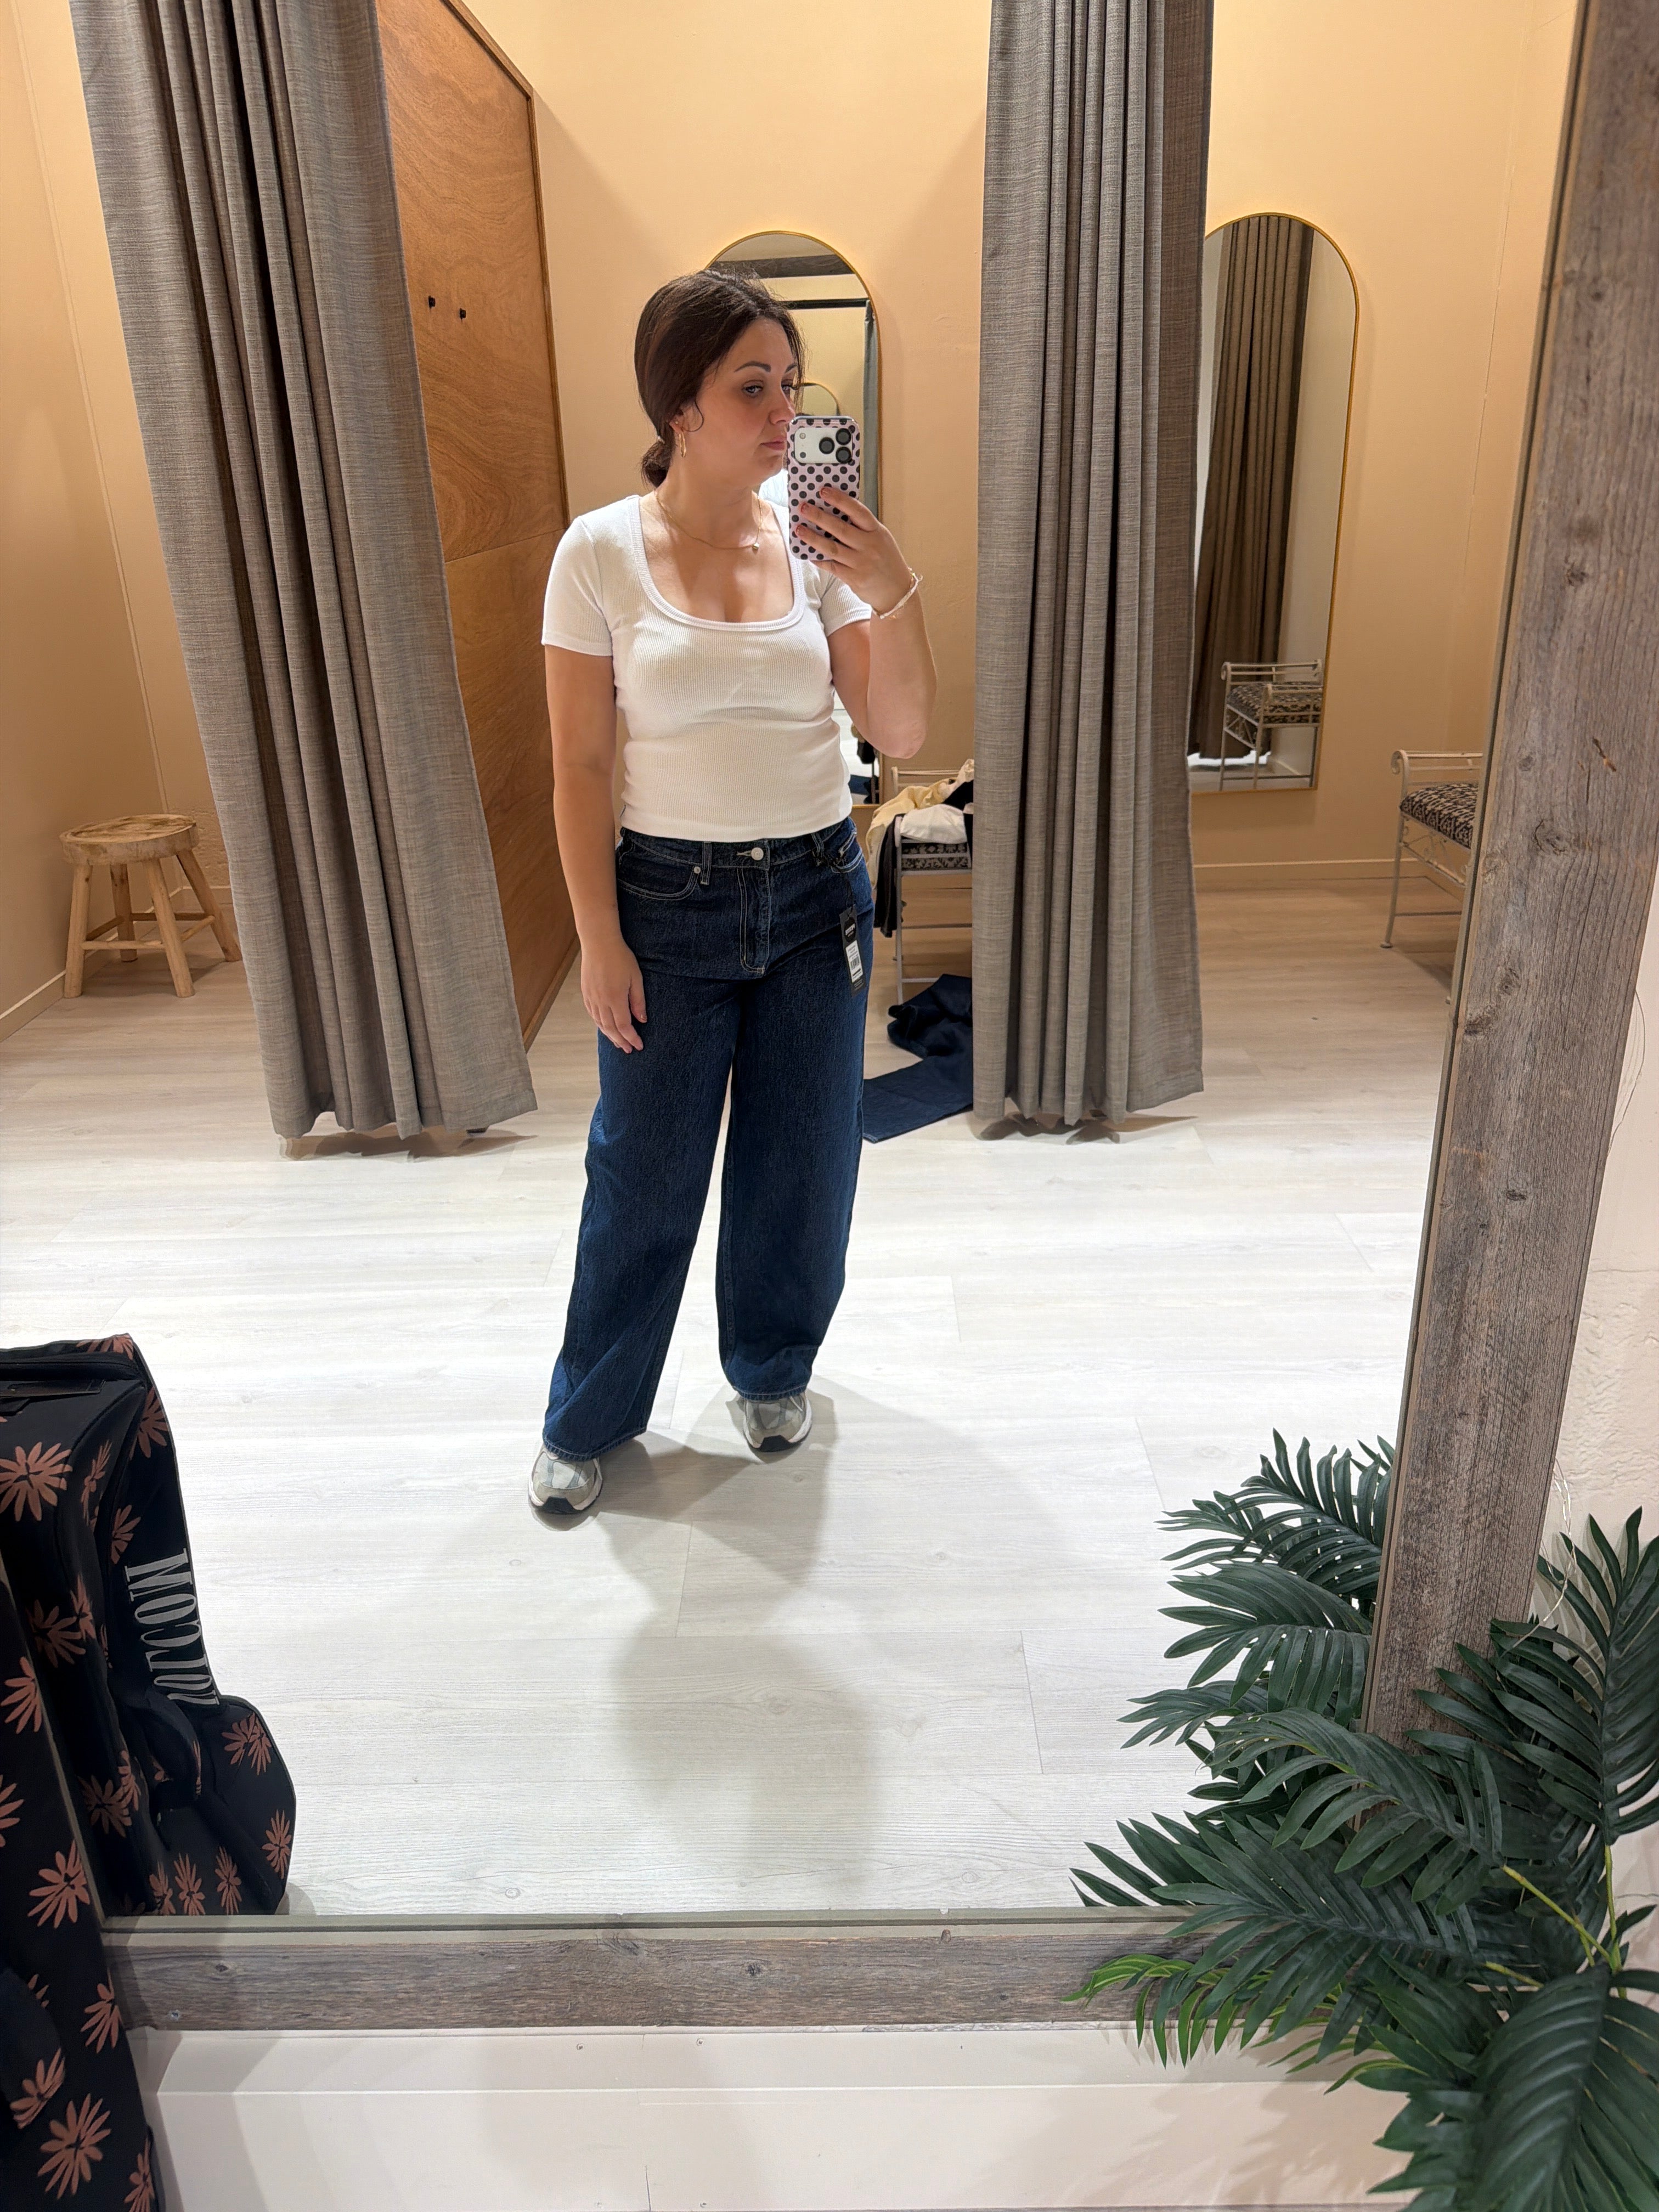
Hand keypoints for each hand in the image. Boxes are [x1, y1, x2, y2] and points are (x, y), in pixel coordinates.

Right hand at [581, 933, 646, 1052]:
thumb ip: (638, 1001)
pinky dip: (600, 1024)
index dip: (631, 1038)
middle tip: (629, 1050)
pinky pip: (593, 1014)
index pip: (624, 1026)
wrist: (599, 942)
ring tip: (619, 1043)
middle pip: (611, 1029)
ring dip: (610, 1035)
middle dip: (621, 1041)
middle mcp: (601, 1001)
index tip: (639, 1046)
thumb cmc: (620, 957)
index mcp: (615, 998)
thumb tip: (642, 1020)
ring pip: (600, 1023)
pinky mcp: (586, 993)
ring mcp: (591, 997)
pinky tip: (605, 1027)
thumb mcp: (636, 978)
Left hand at [795, 489, 914, 612]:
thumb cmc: (886, 561)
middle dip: (819, 516)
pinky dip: (819, 558)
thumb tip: (835, 513)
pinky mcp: (854, 578)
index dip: (840, 500)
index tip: (823, 491)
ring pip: (832, 548)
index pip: (857, 511)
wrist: (897, 591)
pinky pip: (832, 566)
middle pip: (840, 528)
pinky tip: (808, 553)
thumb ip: (862, 528)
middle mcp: (870, 546)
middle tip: (804, 507)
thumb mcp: (881, 539)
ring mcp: (861, 563)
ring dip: (813, 538)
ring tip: (799, 529)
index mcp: (877, 532)